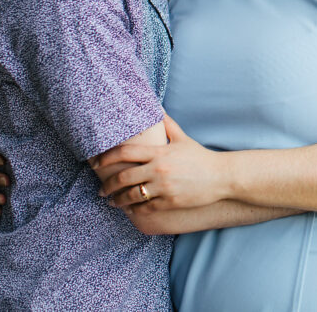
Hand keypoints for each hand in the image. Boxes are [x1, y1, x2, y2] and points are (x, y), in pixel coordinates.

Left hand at [95, 115, 228, 212]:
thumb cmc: (200, 157)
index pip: (125, 153)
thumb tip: (156, 106)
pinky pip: (144, 208)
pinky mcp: (169, 202)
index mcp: (159, 152)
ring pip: (131, 196)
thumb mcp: (182, 138)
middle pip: (123, 177)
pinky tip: (129, 210)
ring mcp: (164, 187)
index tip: (95, 164)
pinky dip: (133, 210)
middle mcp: (159, 170)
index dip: (106, 158)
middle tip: (101, 189)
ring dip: (117, 200)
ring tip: (111, 201)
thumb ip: (167, 124)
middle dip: (107, 185)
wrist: (221, 176)